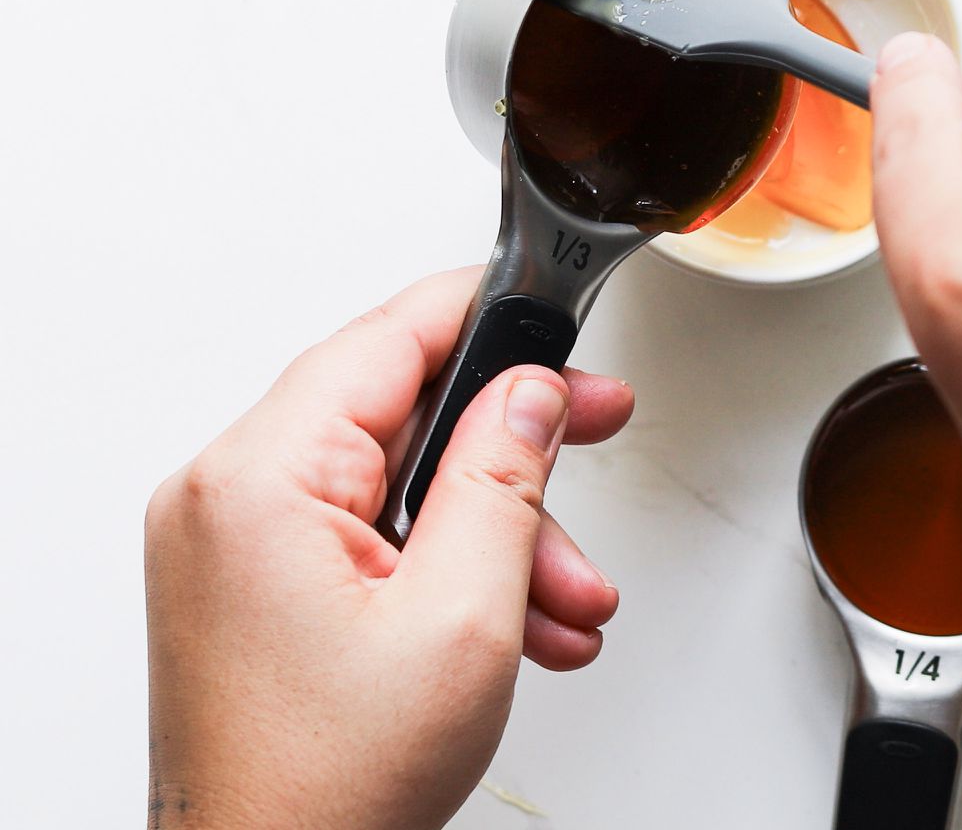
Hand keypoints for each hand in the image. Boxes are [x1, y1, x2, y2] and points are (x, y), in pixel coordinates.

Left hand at [144, 268, 633, 829]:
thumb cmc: (324, 788)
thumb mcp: (460, 617)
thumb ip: (502, 480)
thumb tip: (530, 391)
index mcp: (260, 480)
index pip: (386, 339)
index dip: (487, 316)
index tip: (556, 313)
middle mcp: (233, 498)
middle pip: (402, 415)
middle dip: (513, 453)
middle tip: (595, 430)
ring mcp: (242, 546)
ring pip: (401, 488)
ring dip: (498, 533)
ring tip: (569, 600)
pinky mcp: (262, 587)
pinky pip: (374, 541)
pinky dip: (452, 569)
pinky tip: (521, 624)